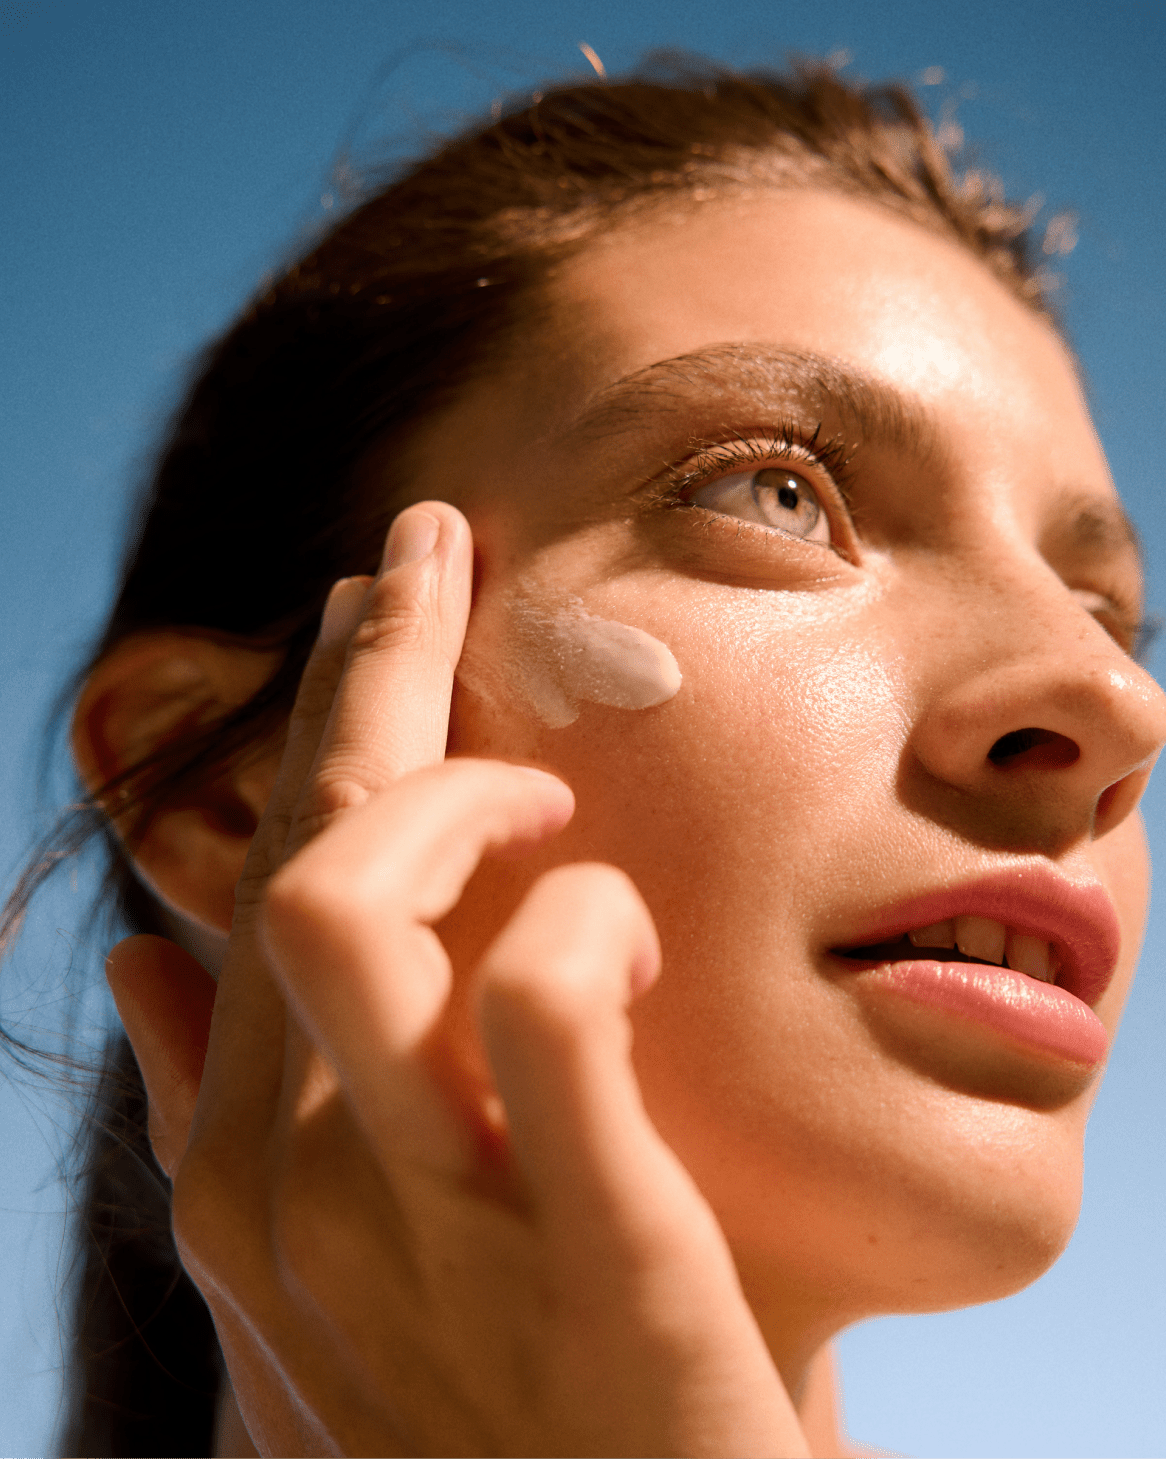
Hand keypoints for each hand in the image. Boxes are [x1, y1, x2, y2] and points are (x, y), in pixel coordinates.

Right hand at [106, 502, 808, 1457]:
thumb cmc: (486, 1419)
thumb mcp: (312, 1281)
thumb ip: (217, 1119)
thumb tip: (147, 957)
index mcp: (248, 1176)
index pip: (257, 884)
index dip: (309, 724)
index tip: (360, 613)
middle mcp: (303, 1185)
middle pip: (305, 850)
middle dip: (366, 663)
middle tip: (427, 545)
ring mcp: (429, 1219)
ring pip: (358, 896)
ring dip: (454, 789)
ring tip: (544, 789)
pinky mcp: (594, 1253)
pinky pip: (548, 1004)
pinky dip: (585, 922)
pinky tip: (626, 926)